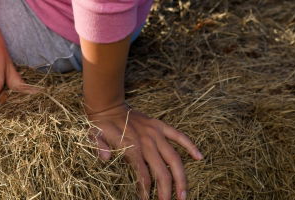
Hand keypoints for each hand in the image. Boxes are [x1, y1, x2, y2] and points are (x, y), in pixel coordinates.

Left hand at [85, 100, 203, 199]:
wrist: (107, 104)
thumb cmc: (100, 125)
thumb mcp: (94, 136)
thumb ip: (99, 147)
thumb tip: (104, 158)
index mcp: (132, 146)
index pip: (143, 174)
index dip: (146, 191)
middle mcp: (147, 141)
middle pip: (162, 171)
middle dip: (166, 191)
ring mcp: (156, 133)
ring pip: (174, 158)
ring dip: (180, 177)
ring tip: (183, 195)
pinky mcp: (160, 126)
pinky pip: (178, 135)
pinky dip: (189, 145)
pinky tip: (199, 157)